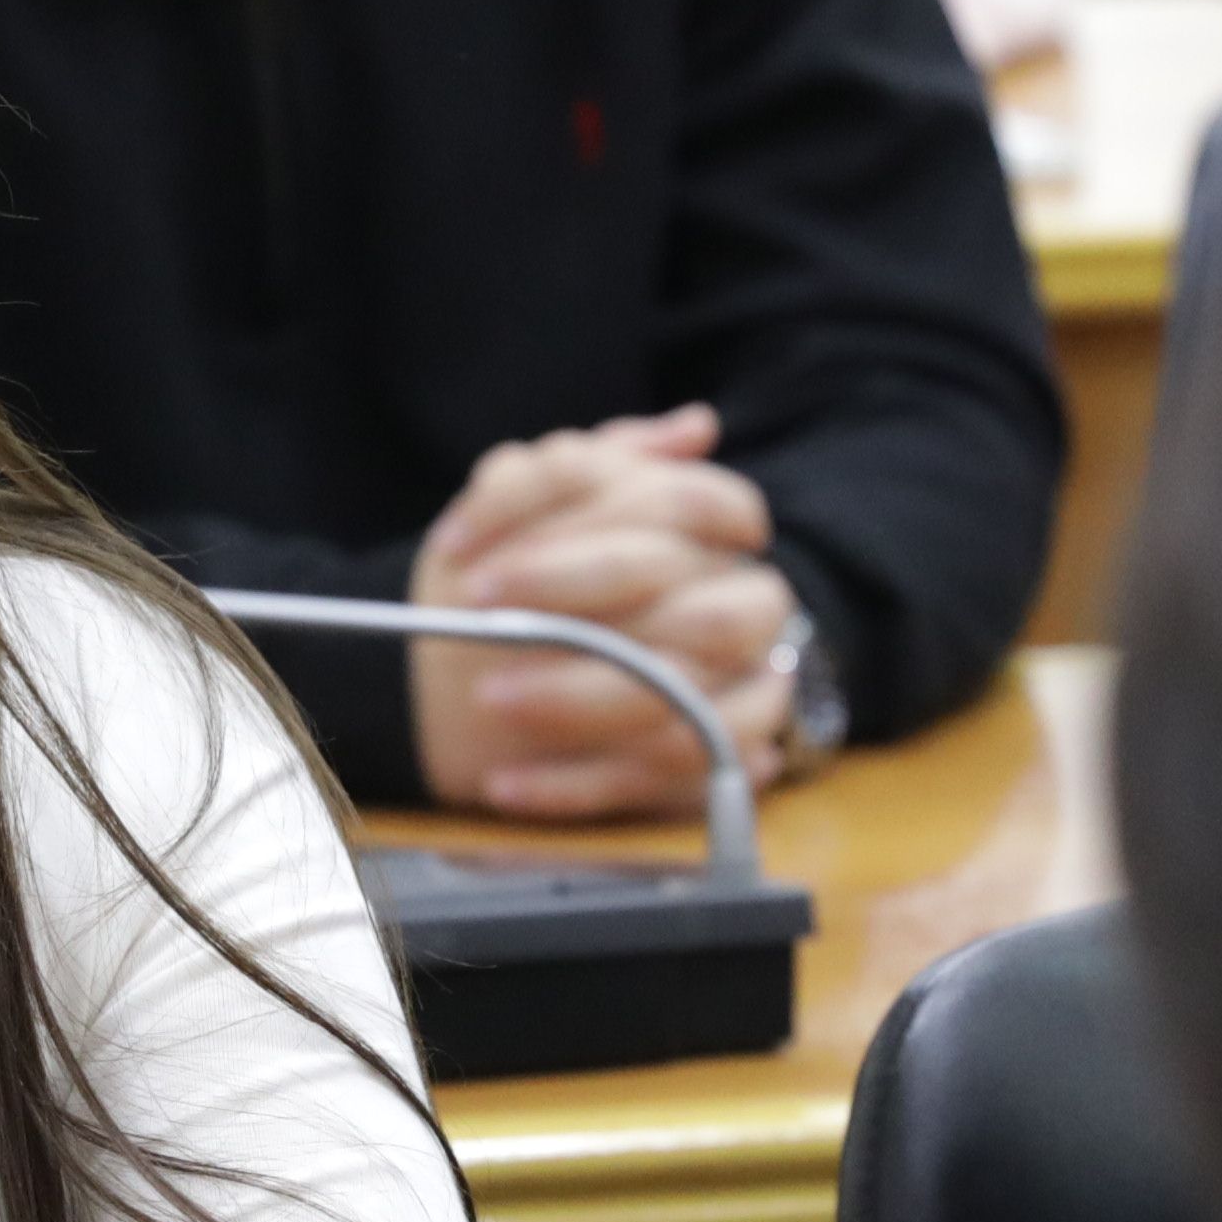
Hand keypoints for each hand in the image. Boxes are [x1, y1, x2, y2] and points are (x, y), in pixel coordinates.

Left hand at [409, 412, 801, 817]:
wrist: (476, 685)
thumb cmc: (517, 578)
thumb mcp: (533, 505)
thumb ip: (586, 466)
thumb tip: (696, 428)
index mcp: (715, 532)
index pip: (704, 506)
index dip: (597, 523)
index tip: (482, 560)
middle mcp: (745, 612)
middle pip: (703, 614)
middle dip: (587, 607)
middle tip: (482, 615)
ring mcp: (738, 697)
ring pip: (691, 708)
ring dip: (582, 704)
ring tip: (490, 700)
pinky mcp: (705, 772)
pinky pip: (658, 793)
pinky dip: (574, 788)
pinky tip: (503, 782)